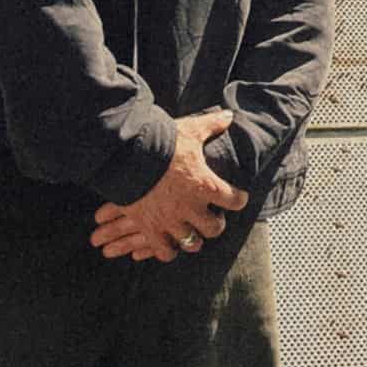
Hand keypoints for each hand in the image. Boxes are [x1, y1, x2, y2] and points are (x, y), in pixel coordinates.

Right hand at [89, 109, 247, 261]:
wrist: (129, 157)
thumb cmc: (164, 143)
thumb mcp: (191, 132)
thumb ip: (212, 126)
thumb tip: (229, 116)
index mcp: (207, 186)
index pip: (235, 201)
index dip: (238, 199)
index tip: (236, 197)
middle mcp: (192, 207)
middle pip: (214, 228)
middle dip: (214, 224)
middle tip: (211, 219)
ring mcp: (171, 220)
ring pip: (192, 243)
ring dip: (193, 240)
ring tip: (192, 235)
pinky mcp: (151, 228)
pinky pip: (164, 251)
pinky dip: (168, 250)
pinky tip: (169, 245)